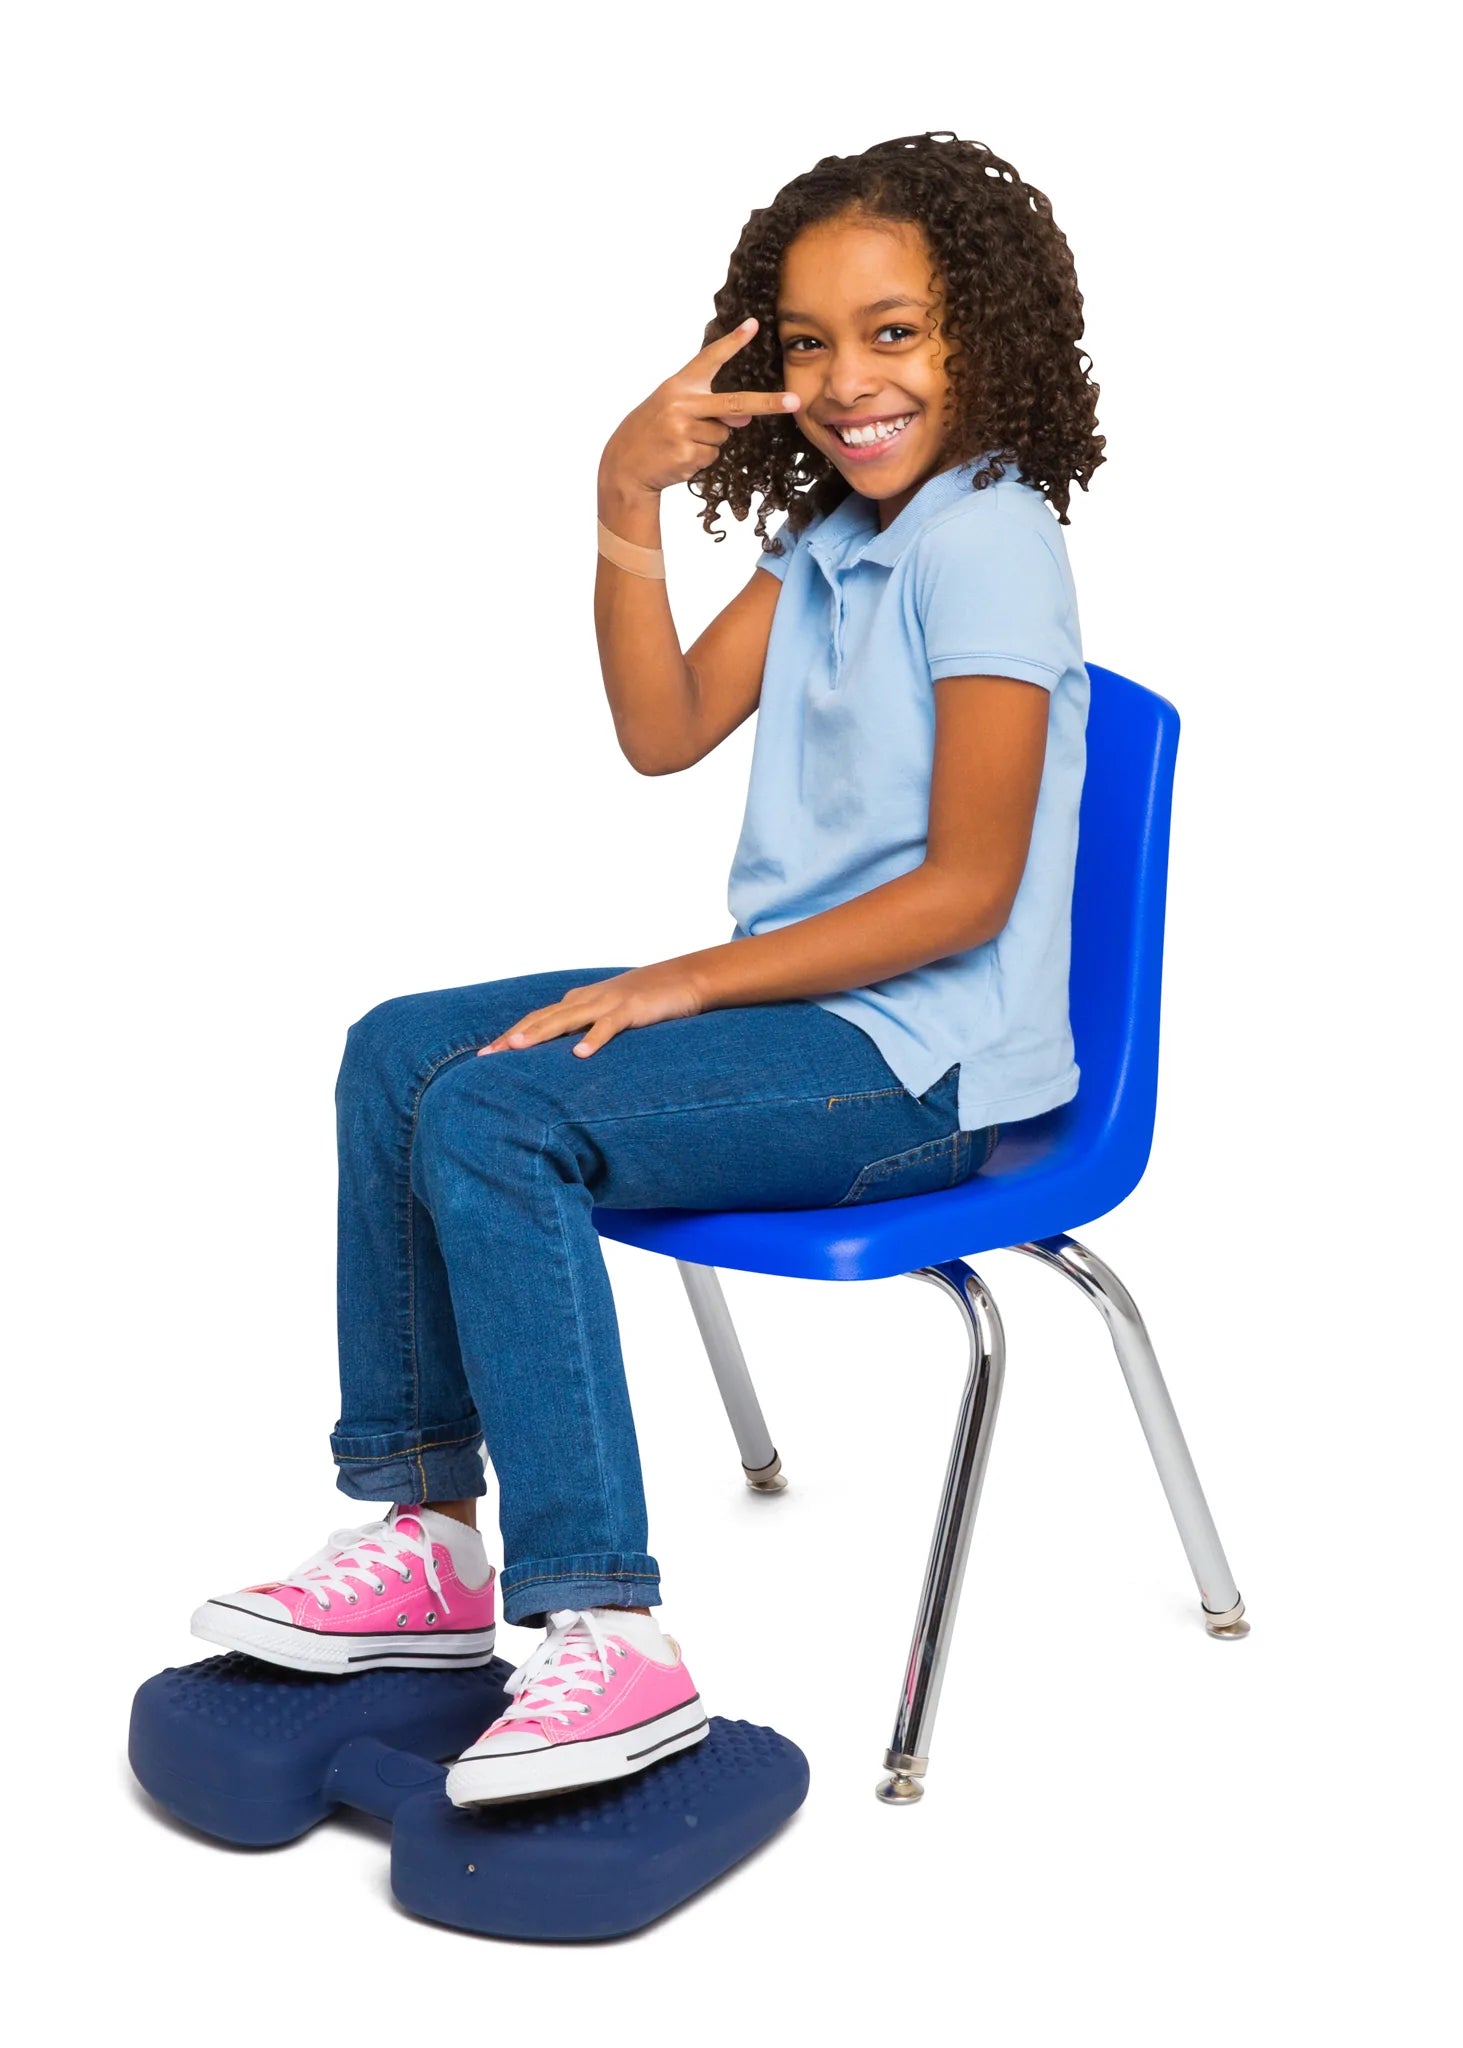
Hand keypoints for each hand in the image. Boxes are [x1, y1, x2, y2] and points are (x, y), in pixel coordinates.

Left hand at [478, 962, 705, 1059]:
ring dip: (540, 1033)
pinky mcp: (631, 1010)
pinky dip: (593, 1039)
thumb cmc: (646, 1000)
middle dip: (513, 1036)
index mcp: (578, 1001)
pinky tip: (580, 1054)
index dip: (511, 1034)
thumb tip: (564, 1054)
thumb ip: (586, 1027)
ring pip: (567, 1019)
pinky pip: (609, 1026)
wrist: (684, 979)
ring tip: (516, 1048)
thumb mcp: (610, 1013)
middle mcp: (586, 999)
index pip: (537, 1018)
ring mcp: (608, 1003)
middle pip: (542, 1018)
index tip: (487, 1054)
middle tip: (488, 1055)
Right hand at [598, 317, 799, 500]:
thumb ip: (710, 408)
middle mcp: (682, 403)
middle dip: (768, 403)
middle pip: (734, 402)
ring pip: (723, 435)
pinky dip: (701, 458)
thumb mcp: (676, 410)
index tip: (753, 325)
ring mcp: (684, 430)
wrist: (625, 464)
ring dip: (709, 441)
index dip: (732, 342)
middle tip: (794, 401)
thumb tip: (745, 418)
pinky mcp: (686, 454)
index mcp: (679, 385)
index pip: (709, 358)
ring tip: (682, 441)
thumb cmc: (653, 431)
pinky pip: (713, 455)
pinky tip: (679, 456)